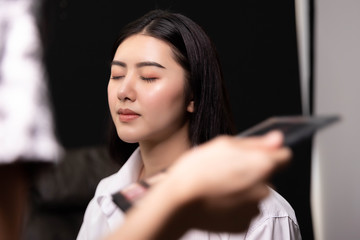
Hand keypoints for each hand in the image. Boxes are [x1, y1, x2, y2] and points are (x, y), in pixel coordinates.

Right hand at [165, 131, 291, 231]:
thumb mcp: (224, 145)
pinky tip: (219, 199)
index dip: (270, 152)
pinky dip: (236, 204)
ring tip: (219, 185)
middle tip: (227, 169)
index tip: (256, 154)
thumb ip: (255, 143)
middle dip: (252, 171)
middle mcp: (264, 189)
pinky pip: (246, 209)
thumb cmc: (197, 170)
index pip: (285, 156)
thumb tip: (278, 138)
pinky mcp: (244, 223)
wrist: (178, 202)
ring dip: (244, 188)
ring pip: (255, 193)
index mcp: (262, 165)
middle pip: (267, 176)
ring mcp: (254, 209)